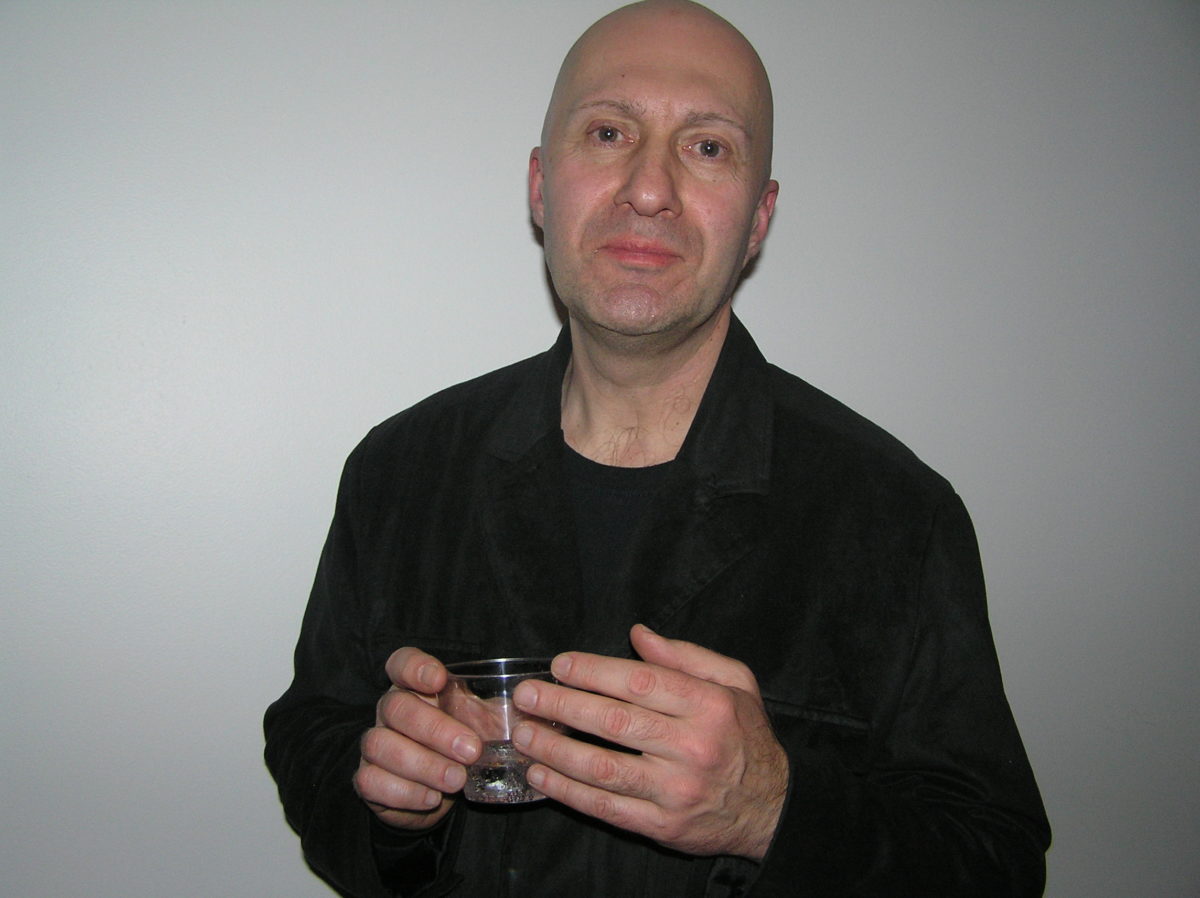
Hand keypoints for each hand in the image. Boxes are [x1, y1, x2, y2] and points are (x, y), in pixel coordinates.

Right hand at [353, 647, 481, 829]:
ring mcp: (375, 744)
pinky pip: (372, 781)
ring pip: (381, 745)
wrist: (435, 791)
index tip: (440, 679)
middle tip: (471, 750)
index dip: (415, 667)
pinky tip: (432, 797)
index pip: (401, 663)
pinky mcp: (368, 779)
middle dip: (435, 729)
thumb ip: (494, 710)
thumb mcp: (480, 722)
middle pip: (397, 707)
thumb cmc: (460, 745)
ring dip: (423, 764)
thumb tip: (525, 706)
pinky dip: (405, 791)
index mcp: (413, 687)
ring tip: (457, 779)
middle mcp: (389, 711)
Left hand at [510, 624, 787, 858]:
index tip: (560, 665)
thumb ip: (686, 656)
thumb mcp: (735, 682)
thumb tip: (638, 634)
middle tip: (526, 695)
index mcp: (709, 705)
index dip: (594, 671)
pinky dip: (568, 792)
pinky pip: (607, 807)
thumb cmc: (746, 736)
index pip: (640, 683)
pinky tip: (541, 775)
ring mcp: (676, 791)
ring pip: (603, 768)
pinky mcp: (663, 826)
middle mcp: (692, 747)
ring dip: (555, 750)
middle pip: (614, 722)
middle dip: (562, 705)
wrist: (773, 807)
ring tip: (523, 733)